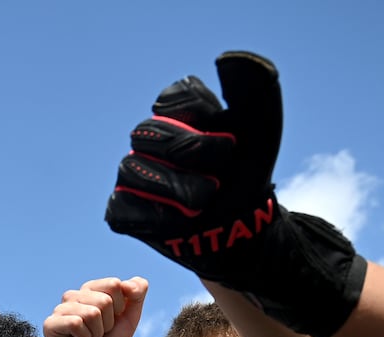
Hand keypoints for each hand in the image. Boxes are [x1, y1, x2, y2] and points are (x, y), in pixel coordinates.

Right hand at [43, 277, 147, 336]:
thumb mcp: (129, 319)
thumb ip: (137, 296)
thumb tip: (132, 282)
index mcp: (90, 290)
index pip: (114, 284)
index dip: (120, 308)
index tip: (111, 321)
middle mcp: (73, 296)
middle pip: (105, 300)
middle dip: (108, 323)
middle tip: (98, 333)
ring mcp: (60, 309)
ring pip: (91, 313)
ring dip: (96, 332)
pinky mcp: (50, 324)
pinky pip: (75, 323)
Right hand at [103, 51, 364, 336]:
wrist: (243, 231)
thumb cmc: (247, 178)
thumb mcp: (262, 131)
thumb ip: (254, 88)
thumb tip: (227, 57)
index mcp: (177, 114)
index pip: (172, 99)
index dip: (202, 121)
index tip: (232, 144)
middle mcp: (149, 141)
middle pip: (148, 131)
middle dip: (191, 154)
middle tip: (220, 177)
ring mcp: (132, 176)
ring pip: (132, 168)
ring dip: (175, 188)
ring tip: (203, 204)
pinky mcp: (122, 212)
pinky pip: (121, 207)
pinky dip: (153, 216)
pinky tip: (178, 222)